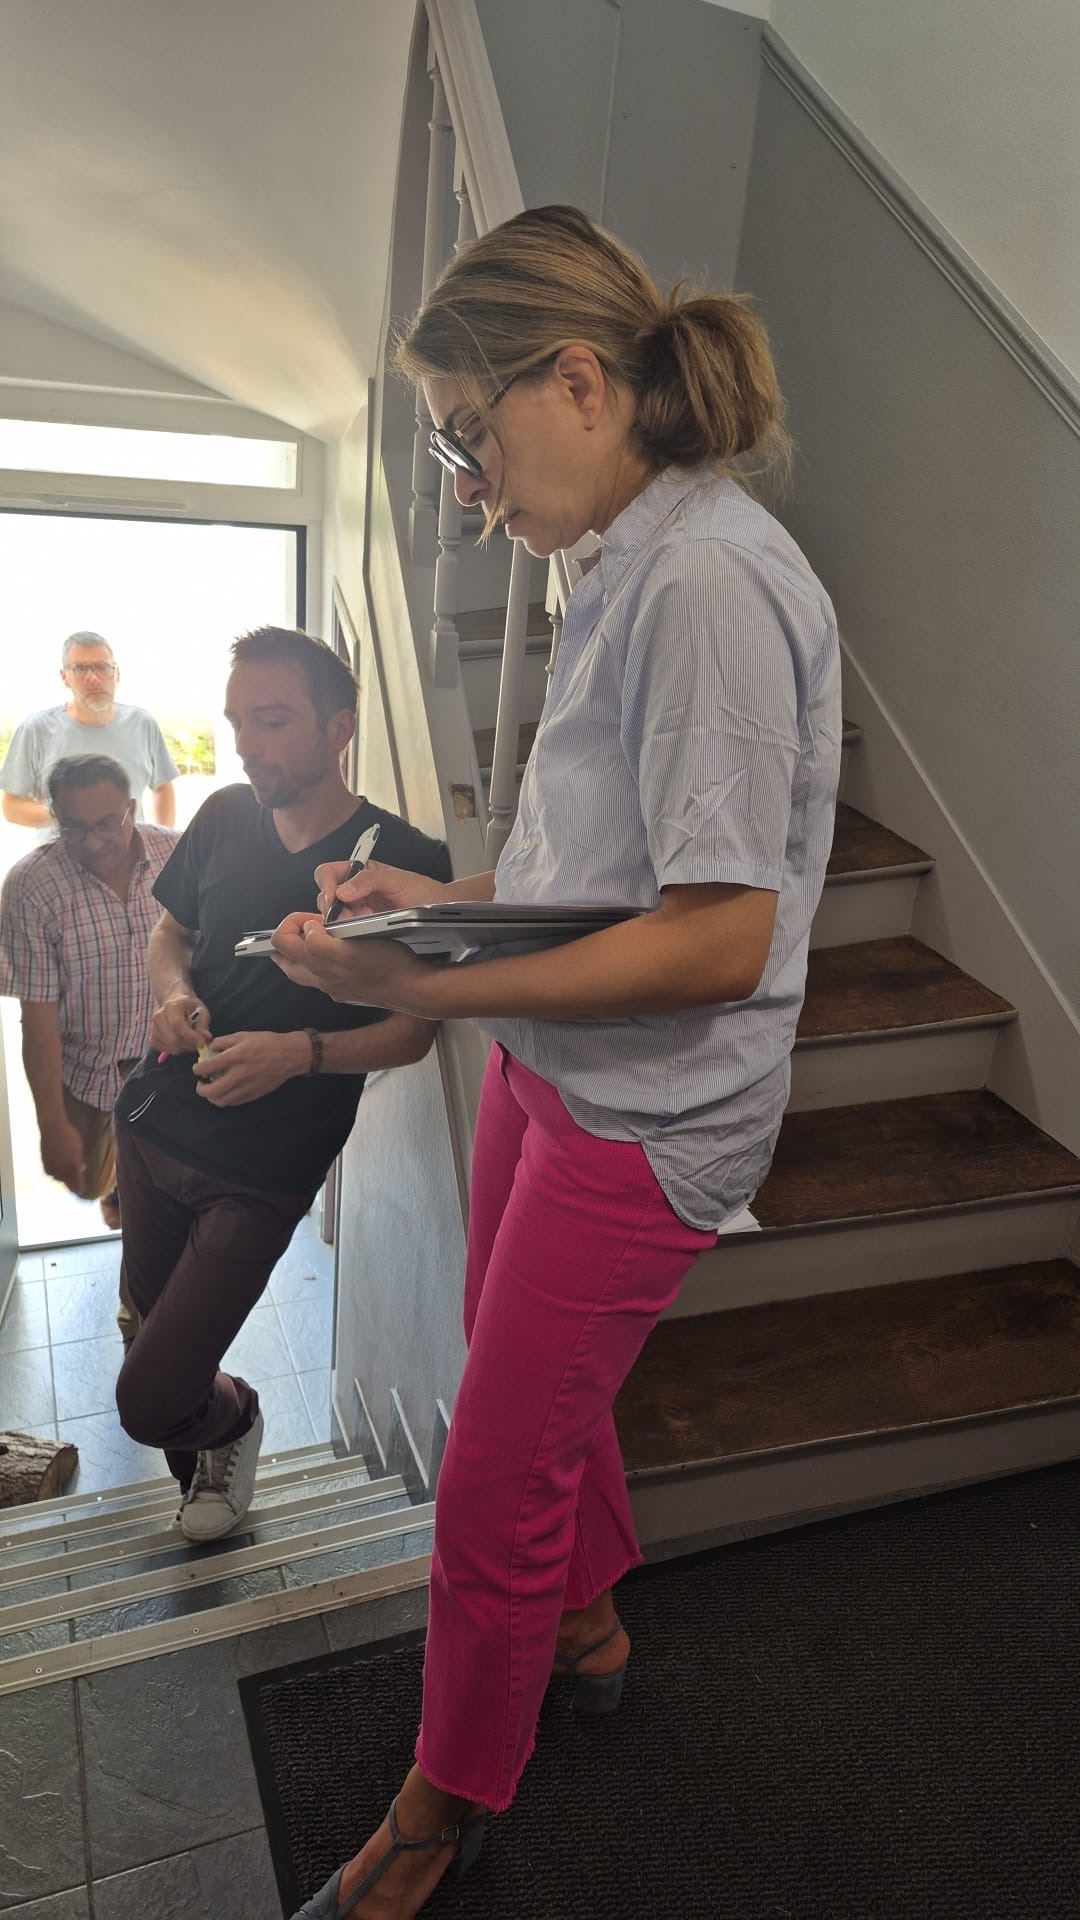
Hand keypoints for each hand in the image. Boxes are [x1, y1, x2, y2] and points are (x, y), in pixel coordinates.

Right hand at [40, 1118, 86, 1192]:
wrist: (52, 1128)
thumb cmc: (69, 1136)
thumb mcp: (79, 1148)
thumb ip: (79, 1160)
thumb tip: (82, 1169)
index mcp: (73, 1165)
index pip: (77, 1182)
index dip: (80, 1188)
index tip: (81, 1192)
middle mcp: (62, 1168)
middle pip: (67, 1182)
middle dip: (72, 1182)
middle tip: (75, 1182)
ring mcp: (52, 1167)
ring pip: (58, 1178)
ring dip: (63, 1177)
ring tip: (67, 1170)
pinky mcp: (44, 1164)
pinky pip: (50, 1173)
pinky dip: (55, 1172)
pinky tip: (58, 1167)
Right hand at [151, 991, 211, 1055]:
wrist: (175, 1003)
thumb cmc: (190, 1007)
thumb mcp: (201, 1011)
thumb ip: (203, 1024)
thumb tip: (206, 1037)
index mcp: (172, 1006)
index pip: (177, 1024)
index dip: (190, 1036)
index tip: (202, 1043)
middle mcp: (159, 1017)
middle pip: (173, 1038)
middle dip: (189, 1045)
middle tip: (199, 1044)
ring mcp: (153, 1028)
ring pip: (170, 1046)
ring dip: (184, 1048)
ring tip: (191, 1041)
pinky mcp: (152, 1038)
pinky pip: (165, 1050)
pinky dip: (176, 1050)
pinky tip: (182, 1043)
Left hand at [191, 1030, 309, 1106]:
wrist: (289, 1055)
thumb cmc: (266, 1042)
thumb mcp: (243, 1035)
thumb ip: (224, 1042)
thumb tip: (210, 1050)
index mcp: (233, 1058)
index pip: (205, 1068)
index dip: (197, 1069)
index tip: (198, 1068)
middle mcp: (237, 1076)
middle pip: (210, 1091)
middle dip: (200, 1089)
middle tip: (201, 1083)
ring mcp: (245, 1088)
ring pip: (220, 1101)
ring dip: (212, 1097)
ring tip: (212, 1090)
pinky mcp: (253, 1095)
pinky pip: (233, 1102)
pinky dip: (225, 1099)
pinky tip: (226, 1091)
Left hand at [270, 914, 433, 1009]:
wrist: (413, 987)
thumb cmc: (388, 964)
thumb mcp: (351, 948)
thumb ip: (320, 943)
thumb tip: (307, 931)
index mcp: (318, 966)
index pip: (281, 941)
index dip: (292, 922)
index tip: (312, 916)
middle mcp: (321, 980)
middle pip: (285, 958)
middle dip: (292, 936)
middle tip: (311, 923)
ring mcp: (333, 987)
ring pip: (302, 967)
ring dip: (304, 949)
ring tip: (319, 935)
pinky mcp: (346, 990)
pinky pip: (322, 976)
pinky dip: (321, 961)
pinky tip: (337, 953)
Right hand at [314, 857, 449, 922]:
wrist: (440, 911)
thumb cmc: (423, 891)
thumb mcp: (397, 880)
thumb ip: (370, 879)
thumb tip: (343, 890)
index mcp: (360, 871)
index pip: (329, 873)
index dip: (326, 884)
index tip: (333, 897)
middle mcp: (355, 890)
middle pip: (326, 897)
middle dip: (333, 908)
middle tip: (350, 916)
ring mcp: (358, 910)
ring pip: (333, 917)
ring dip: (342, 922)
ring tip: (362, 923)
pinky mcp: (362, 928)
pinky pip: (346, 931)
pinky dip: (349, 933)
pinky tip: (363, 932)